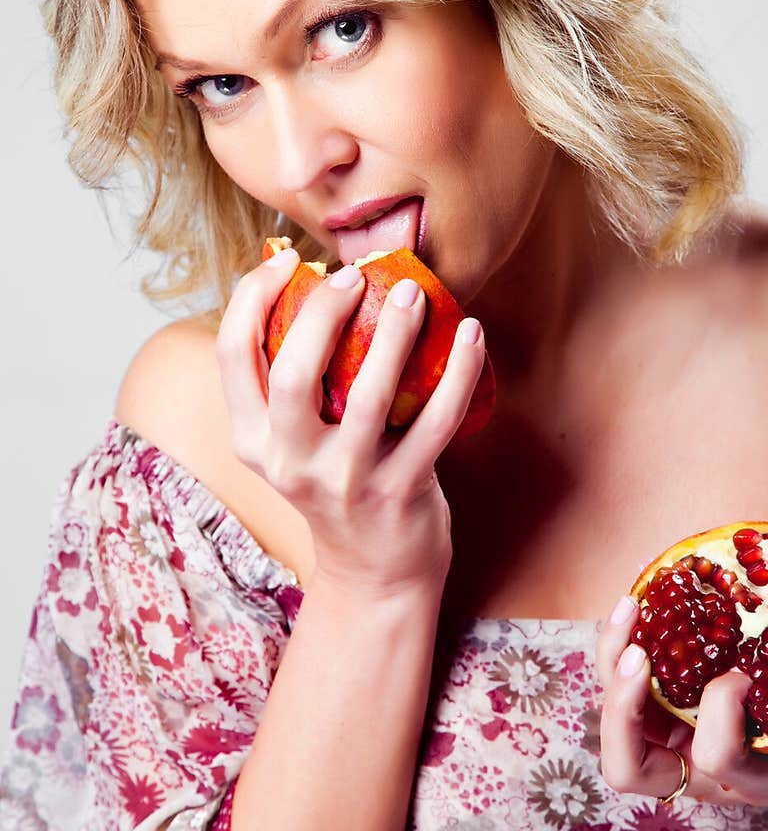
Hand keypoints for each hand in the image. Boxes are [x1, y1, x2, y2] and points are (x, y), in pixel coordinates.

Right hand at [215, 249, 486, 596]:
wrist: (375, 572)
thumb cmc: (338, 481)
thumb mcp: (295, 442)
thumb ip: (293, 381)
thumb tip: (314, 280)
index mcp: (253, 440)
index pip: (232, 352)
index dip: (252, 294)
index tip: (289, 259)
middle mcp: (289, 462)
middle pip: (293, 371)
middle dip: (323, 310)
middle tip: (357, 276)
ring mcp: (344, 481)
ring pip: (367, 394)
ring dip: (396, 333)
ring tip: (414, 293)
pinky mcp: (399, 491)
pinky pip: (436, 421)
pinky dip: (459, 372)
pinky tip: (471, 335)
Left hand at [595, 594, 767, 808]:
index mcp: (749, 782)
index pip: (716, 759)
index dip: (723, 710)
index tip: (744, 672)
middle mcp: (698, 774)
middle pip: (627, 765)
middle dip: (622, 708)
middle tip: (639, 653)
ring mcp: (674, 745)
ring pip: (613, 719)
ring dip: (612, 662)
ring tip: (631, 607)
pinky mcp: (662, 714)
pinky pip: (625, 684)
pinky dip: (624, 644)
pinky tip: (639, 603)